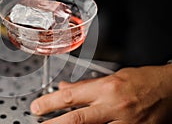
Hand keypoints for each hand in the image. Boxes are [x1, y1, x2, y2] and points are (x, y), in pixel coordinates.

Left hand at [30, 64, 171, 123]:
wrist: (170, 89)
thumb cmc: (142, 80)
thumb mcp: (112, 77)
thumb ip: (86, 86)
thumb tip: (64, 88)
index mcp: (107, 88)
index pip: (71, 96)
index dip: (49, 102)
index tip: (37, 107)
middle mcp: (114, 106)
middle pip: (76, 119)